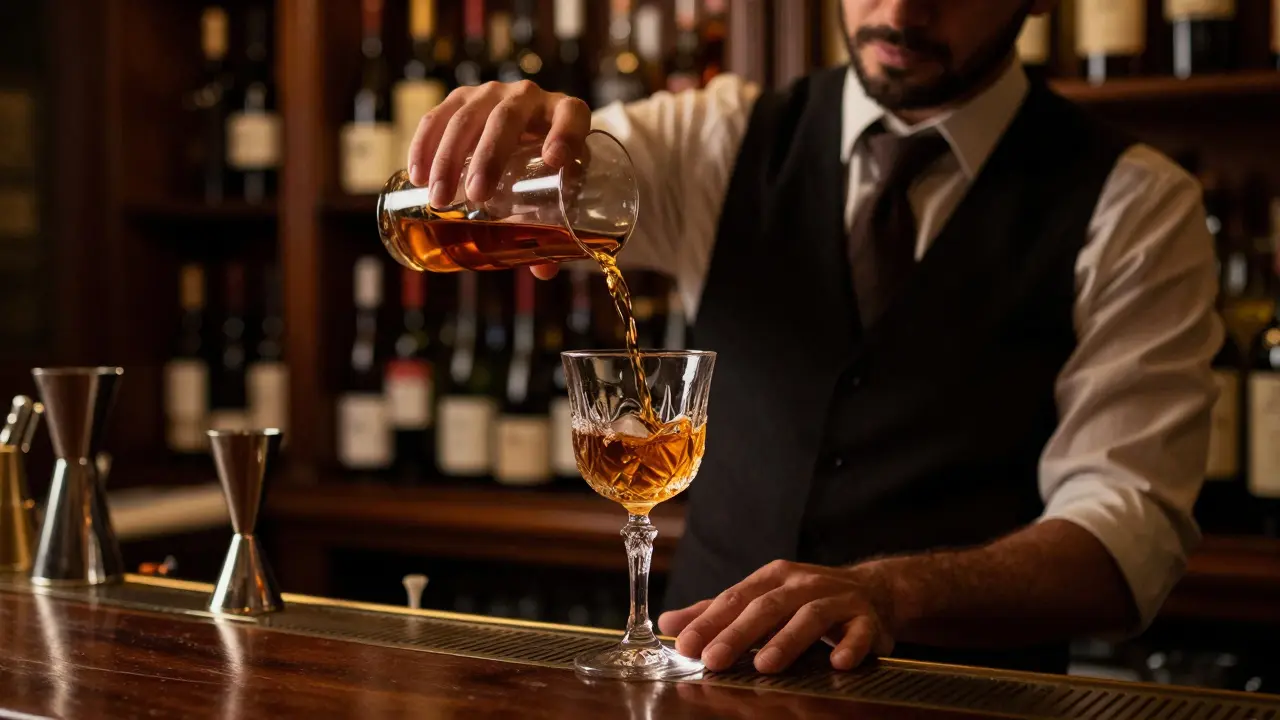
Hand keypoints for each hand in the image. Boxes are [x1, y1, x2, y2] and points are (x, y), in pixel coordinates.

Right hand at [406, 79, 590, 209]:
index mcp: (565, 114)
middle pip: (507, 118)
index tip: (557, 161)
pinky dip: (424, 145)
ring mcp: (492, 94)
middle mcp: (529, 96)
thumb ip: (553, 226)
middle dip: (489, 156)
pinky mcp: (462, 98)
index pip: (572, 115)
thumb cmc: (548, 168)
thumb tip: (543, 269)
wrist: (527, 131)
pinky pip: (437, 116)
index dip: (566, 134)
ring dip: (448, 157)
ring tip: (439, 197)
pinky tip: (417, 174)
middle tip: (476, 196)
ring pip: (466, 117)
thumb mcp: (556, 189)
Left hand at [656, 560, 896, 673]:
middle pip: (767, 607)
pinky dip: (849, 646)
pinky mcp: (866, 619)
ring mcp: (837, 599)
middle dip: (738, 634)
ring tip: (764, 666)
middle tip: (713, 660)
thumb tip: (667, 624)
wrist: (873, 591)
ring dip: (787, 641)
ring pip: (810, 617)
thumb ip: (716, 612)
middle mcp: (803, 584)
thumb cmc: (805, 599)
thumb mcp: (761, 599)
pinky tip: (837, 663)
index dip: (709, 622)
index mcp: (773, 578)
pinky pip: (859, 632)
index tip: (684, 645)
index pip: (735, 598)